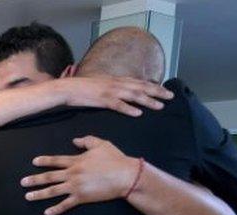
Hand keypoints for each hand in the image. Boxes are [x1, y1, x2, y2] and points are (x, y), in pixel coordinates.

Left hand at [20, 136, 140, 214]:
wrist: (126, 176)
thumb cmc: (116, 159)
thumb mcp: (102, 144)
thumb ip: (87, 140)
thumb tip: (75, 140)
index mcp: (76, 161)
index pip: (56, 160)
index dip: (44, 161)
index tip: (34, 162)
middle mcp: (72, 174)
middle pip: (49, 177)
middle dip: (34, 179)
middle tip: (22, 183)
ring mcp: (75, 187)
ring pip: (52, 191)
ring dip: (39, 194)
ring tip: (28, 196)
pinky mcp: (82, 198)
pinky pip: (66, 205)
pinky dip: (55, 209)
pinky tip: (46, 213)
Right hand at [57, 77, 173, 116]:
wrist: (66, 88)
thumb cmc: (81, 88)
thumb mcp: (100, 84)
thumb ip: (112, 86)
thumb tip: (121, 91)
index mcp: (116, 79)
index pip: (139, 82)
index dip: (153, 86)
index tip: (165, 90)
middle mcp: (116, 83)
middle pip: (141, 87)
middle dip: (157, 92)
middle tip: (170, 97)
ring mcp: (110, 91)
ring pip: (133, 95)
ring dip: (148, 100)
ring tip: (160, 106)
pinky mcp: (102, 100)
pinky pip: (118, 105)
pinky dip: (128, 108)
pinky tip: (138, 113)